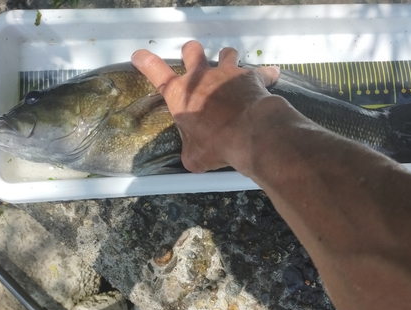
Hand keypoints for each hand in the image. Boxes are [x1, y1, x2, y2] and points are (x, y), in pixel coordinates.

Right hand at [131, 40, 279, 172]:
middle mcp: (202, 78)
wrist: (250, 133)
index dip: (146, 62)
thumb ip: (191, 151)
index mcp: (181, 94)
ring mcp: (227, 73)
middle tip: (194, 61)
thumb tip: (192, 158)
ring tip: (231, 71)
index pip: (156, 72)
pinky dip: (265, 75)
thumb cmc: (216, 144)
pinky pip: (260, 71)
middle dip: (191, 53)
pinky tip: (270, 78)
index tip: (140, 56)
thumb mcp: (195, 157)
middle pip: (192, 51)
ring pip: (226, 53)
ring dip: (227, 59)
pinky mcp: (251, 77)